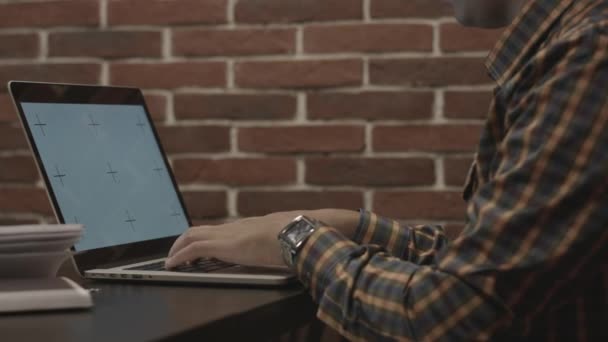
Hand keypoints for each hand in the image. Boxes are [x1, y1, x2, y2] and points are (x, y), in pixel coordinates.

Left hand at [165, 212, 296, 268]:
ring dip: (178, 247)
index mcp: (246, 227)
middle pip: (201, 229)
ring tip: (171, 259)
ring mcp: (226, 234)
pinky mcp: (221, 245)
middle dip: (185, 240)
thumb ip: (277, 242)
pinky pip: (192, 249)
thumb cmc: (292, 237)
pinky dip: (179, 256)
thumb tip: (286, 249)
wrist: (292, 234)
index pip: (219, 230)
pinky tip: (172, 265)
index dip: (206, 237)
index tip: (199, 244)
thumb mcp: (281, 239)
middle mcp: (232, 227)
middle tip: (177, 252)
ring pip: (192, 235)